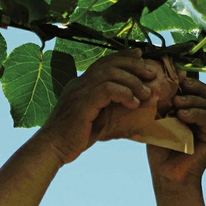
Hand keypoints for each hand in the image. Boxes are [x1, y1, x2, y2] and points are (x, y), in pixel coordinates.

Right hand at [35, 50, 157, 163]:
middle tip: (151, 75)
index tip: (140, 56)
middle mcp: (79, 84)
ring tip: (146, 94)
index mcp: (80, 85)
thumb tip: (132, 102)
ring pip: (111, 74)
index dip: (123, 56)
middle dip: (134, 66)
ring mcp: (79, 92)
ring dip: (133, 82)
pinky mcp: (82, 104)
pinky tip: (134, 104)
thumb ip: (108, 107)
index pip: (104, 62)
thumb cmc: (73, 137)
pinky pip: (107, 90)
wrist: (53, 148)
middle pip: (110, 63)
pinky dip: (124, 94)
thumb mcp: (94, 118)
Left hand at [147, 76, 205, 187]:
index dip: (186, 79)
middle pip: (205, 92)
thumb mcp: (157, 122)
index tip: (174, 75)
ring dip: (193, 100)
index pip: (194, 88)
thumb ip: (160, 105)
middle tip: (179, 85)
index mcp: (190, 109)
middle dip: (193, 86)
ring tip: (177, 104)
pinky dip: (197, 114)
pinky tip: (183, 116)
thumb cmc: (160, 149)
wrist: (166, 175)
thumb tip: (158, 83)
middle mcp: (202, 115)